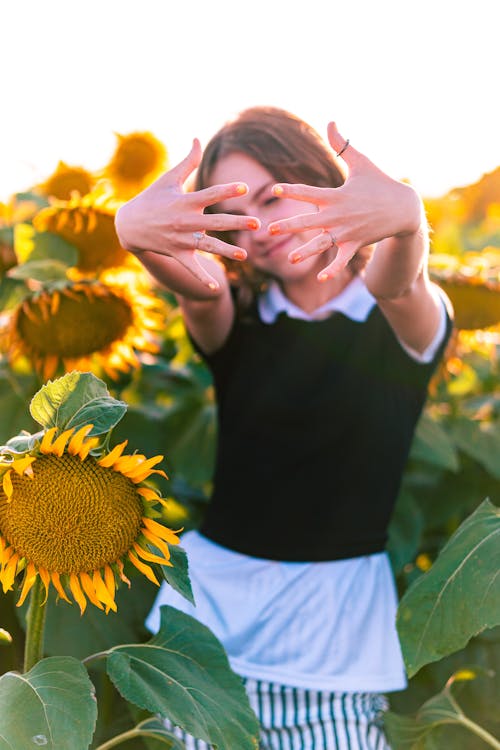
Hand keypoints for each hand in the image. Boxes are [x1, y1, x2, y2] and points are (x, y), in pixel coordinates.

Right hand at [114, 139, 259, 286]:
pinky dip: (202, 279)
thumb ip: (187, 161)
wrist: (128, 225)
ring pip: (208, 246)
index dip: (227, 191)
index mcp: (185, 201)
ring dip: (227, 252)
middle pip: (216, 223)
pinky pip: (192, 268)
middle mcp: (185, 221)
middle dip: (237, 223)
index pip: (210, 194)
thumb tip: (198, 138)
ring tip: (245, 255)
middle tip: (257, 223)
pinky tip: (216, 288)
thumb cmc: (152, 198)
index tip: (244, 188)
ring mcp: (181, 240)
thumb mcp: (167, 178)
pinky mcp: (178, 254)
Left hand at [268, 123, 423, 280]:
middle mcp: (339, 215)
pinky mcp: (355, 244)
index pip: (309, 192)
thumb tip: (330, 121)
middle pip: (309, 221)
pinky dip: (333, 269)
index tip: (274, 189)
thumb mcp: (362, 162)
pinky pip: (342, 259)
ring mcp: (347, 232)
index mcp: (337, 195)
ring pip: (322, 243)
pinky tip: (320, 278)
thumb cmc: (380, 182)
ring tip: (291, 258)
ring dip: (306, 252)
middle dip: (289, 225)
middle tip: (270, 229)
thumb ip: (342, 145)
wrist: (405, 208)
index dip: (292, 191)